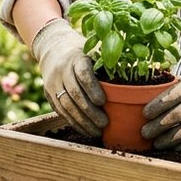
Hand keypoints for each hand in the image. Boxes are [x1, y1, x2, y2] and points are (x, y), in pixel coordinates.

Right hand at [31, 18, 106, 136]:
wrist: (54, 49)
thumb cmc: (83, 53)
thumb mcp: (94, 51)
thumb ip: (108, 62)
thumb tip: (132, 73)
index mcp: (76, 58)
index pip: (82, 73)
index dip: (92, 88)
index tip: (103, 102)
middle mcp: (61, 70)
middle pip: (74, 93)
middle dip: (89, 111)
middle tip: (104, 123)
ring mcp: (53, 83)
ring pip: (66, 105)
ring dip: (82, 121)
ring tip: (97, 132)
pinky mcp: (48, 94)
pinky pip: (60, 111)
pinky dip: (74, 123)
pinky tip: (86, 130)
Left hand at [141, 60, 180, 149]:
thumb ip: (177, 86)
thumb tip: (150, 95)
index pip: (172, 95)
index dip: (156, 107)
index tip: (145, 114)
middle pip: (177, 115)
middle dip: (158, 126)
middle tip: (144, 133)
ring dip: (168, 139)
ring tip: (156, 143)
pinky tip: (173, 147)